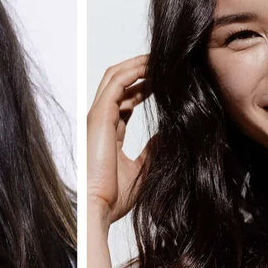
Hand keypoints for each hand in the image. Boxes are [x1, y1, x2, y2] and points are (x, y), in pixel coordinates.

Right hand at [88, 55, 150, 226]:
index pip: (126, 100)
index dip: (144, 88)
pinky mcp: (99, 116)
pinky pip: (117, 83)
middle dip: (141, 70)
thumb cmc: (113, 197)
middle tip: (166, 63)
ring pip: (116, 77)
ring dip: (139, 65)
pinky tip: (154, 68)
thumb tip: (169, 135)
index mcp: (108, 133)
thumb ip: (154, 150)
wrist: (98, 208)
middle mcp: (101, 121)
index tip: (165, 83)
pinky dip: (134, 71)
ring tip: (161, 59)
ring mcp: (98, 116)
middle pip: (119, 83)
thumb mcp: (143, 169)